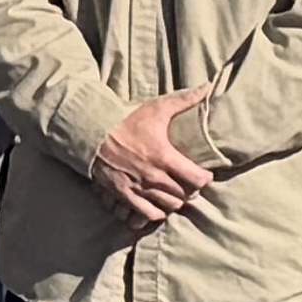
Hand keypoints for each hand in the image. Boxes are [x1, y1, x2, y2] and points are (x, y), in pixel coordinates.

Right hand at [90, 89, 214, 225]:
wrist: (93, 134)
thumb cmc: (127, 121)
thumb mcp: (156, 108)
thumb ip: (184, 100)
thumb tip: (208, 86)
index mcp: (164, 156)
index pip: (197, 179)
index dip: (204, 179)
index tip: (203, 175)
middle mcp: (153, 176)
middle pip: (184, 195)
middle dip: (190, 191)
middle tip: (188, 184)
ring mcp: (139, 188)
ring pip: (168, 206)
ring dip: (174, 202)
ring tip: (174, 194)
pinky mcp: (125, 196)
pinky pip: (147, 214)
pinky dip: (156, 213)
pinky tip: (158, 205)